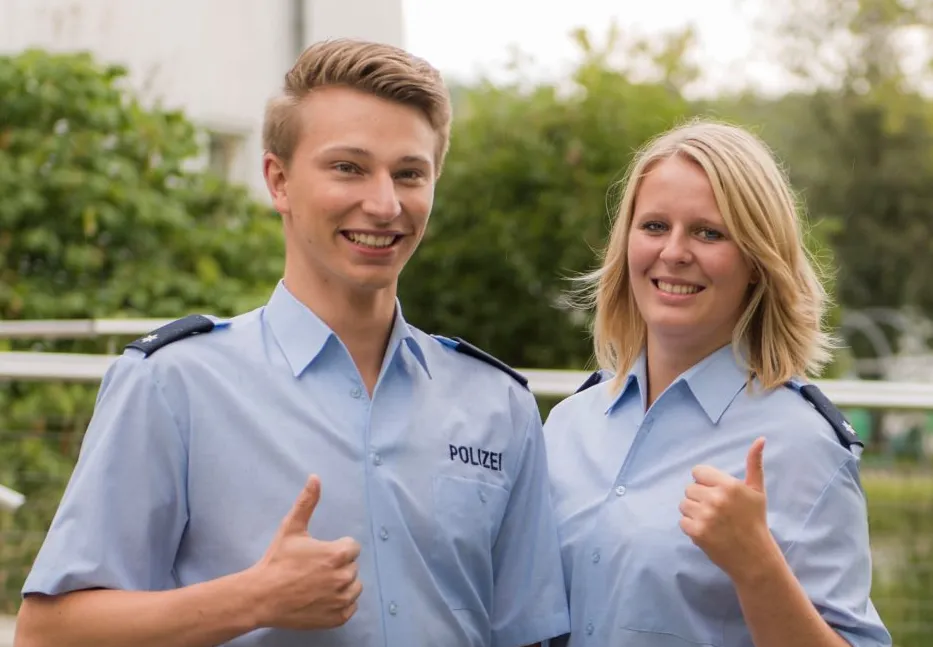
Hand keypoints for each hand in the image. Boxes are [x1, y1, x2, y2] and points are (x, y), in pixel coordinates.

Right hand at [249, 475, 362, 629]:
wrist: (261, 596)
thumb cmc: (277, 561)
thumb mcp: (291, 528)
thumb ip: (307, 502)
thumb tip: (315, 477)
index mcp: (337, 554)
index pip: (352, 547)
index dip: (336, 548)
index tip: (319, 554)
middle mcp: (344, 577)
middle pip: (352, 566)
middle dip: (337, 565)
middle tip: (314, 569)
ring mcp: (341, 600)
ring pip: (354, 587)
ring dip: (341, 584)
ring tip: (318, 583)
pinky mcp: (337, 618)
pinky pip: (349, 607)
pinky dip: (339, 603)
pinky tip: (321, 598)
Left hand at [679, 437, 776, 581]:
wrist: (754, 556)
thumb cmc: (755, 521)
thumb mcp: (757, 491)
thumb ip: (754, 463)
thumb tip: (760, 439)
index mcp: (729, 485)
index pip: (698, 472)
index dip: (705, 483)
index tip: (717, 494)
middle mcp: (716, 498)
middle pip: (689, 489)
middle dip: (699, 498)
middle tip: (716, 511)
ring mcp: (705, 516)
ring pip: (684, 505)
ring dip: (694, 513)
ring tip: (712, 522)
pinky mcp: (697, 532)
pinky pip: (682, 522)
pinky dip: (691, 528)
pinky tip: (708, 532)